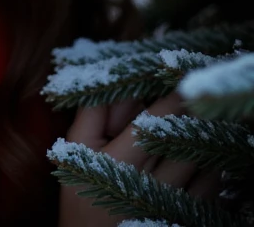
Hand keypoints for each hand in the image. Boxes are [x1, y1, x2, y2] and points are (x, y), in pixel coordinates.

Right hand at [57, 90, 224, 226]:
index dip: (171, 99)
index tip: (182, 76)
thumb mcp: (77, 148)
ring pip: (202, 164)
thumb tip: (119, 79)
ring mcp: (170, 205)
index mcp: (116, 164)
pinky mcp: (186, 219)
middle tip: (197, 93)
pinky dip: (212, 167)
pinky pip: (212, 189)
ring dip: (205, 139)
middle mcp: (148, 187)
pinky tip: (203, 153)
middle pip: (181, 142)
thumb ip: (93, 111)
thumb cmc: (83, 187)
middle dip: (192, 114)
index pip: (151, 125)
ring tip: (202, 119)